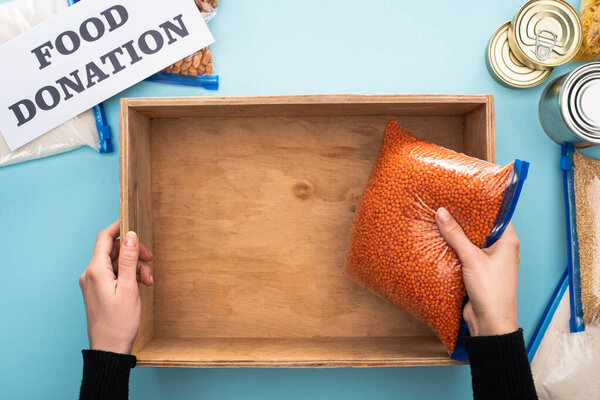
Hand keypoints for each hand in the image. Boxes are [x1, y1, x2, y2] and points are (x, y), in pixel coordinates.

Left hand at [79, 220, 152, 353]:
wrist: (109, 349)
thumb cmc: (119, 322)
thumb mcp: (129, 287)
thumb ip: (129, 259)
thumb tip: (130, 235)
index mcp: (95, 271)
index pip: (104, 238)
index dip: (119, 228)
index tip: (134, 225)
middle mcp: (90, 274)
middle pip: (113, 251)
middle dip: (134, 253)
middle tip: (150, 260)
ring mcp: (93, 283)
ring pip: (116, 263)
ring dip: (134, 267)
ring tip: (148, 281)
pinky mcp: (98, 291)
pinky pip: (114, 274)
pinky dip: (129, 276)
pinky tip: (140, 285)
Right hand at [435, 208, 518, 336]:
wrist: (490, 324)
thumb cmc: (491, 291)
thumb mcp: (472, 258)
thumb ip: (456, 235)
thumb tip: (441, 212)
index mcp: (508, 241)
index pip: (498, 214)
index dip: (483, 202)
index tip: (465, 191)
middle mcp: (501, 249)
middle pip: (481, 227)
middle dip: (464, 217)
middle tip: (447, 202)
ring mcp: (489, 261)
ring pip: (471, 241)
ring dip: (457, 234)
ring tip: (439, 217)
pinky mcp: (477, 271)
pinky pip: (464, 254)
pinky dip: (453, 248)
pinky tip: (439, 240)